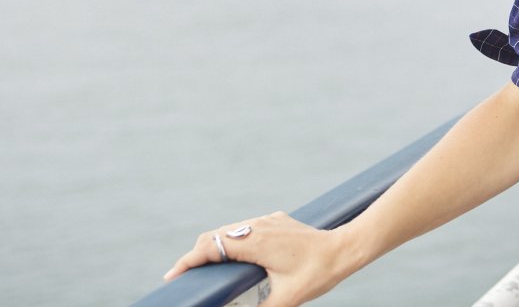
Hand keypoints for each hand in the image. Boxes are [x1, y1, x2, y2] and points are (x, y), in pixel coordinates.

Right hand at [164, 211, 354, 306]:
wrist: (345, 248)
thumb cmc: (318, 273)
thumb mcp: (286, 300)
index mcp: (256, 242)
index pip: (211, 247)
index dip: (189, 261)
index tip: (174, 275)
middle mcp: (259, 225)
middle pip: (215, 235)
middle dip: (197, 254)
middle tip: (185, 276)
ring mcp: (268, 220)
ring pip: (230, 229)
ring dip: (215, 246)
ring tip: (204, 268)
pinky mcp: (277, 220)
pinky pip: (247, 227)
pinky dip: (233, 240)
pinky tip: (234, 256)